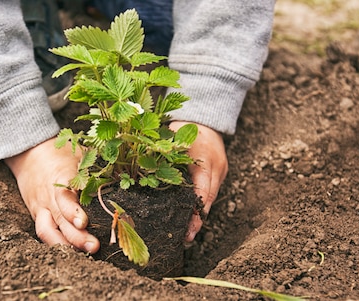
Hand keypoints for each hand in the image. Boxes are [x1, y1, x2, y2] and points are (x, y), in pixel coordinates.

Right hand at [4, 138, 99, 252]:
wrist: (29, 152)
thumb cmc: (62, 153)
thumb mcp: (80, 155)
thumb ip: (96, 167)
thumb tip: (124, 177)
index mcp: (60, 178)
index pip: (63, 197)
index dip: (72, 211)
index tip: (83, 222)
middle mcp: (48, 196)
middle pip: (59, 220)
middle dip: (75, 236)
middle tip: (94, 247)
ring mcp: (41, 207)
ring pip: (46, 231)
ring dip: (64, 245)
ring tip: (83, 255)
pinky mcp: (38, 214)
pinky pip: (44, 231)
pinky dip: (57, 242)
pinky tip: (73, 252)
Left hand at [169, 121, 228, 242]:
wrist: (205, 118)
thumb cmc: (183, 126)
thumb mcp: (171, 136)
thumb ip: (159, 152)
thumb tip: (138, 169)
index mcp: (204, 158)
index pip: (202, 189)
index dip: (196, 211)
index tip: (189, 228)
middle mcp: (216, 167)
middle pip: (208, 199)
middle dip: (198, 220)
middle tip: (186, 239)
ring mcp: (219, 171)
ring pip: (210, 198)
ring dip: (199, 215)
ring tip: (187, 235)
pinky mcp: (218, 173)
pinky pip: (210, 192)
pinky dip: (200, 205)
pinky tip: (190, 217)